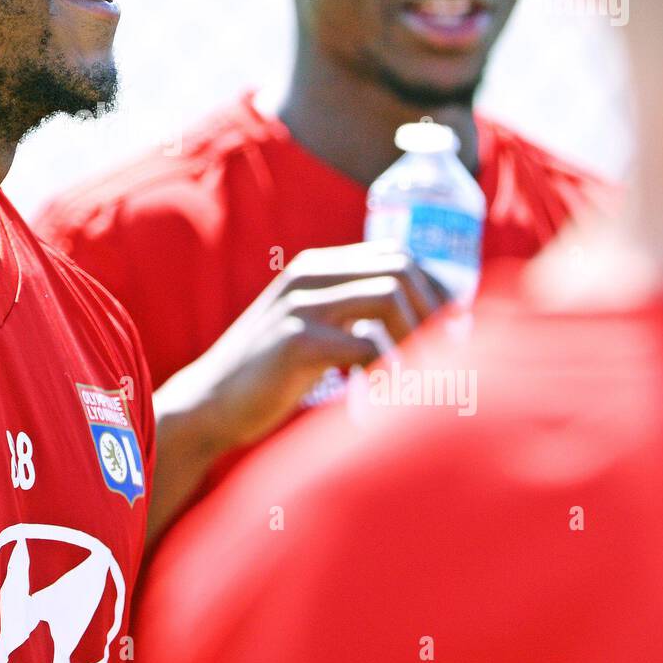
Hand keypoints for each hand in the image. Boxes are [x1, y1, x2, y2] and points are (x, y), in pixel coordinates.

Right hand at [162, 241, 446, 456]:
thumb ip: (350, 314)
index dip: (434, 291)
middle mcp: (308, 275)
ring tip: (417, 378)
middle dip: (434, 311)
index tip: (453, 333)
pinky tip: (383, 396)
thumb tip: (422, 320)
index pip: (398, 256)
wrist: (208, 405)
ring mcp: (300, 304)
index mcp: (315, 268)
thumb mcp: (310, 330)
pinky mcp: (296, 341)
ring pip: (389, 297)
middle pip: (401, 268)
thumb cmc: (268, 377)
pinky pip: (368, 345)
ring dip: (417, 339)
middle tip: (446, 358)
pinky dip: (389, 372)